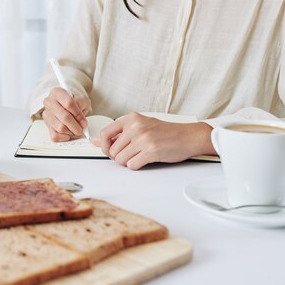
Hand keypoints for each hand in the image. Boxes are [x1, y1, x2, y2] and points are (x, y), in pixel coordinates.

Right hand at [42, 87, 90, 141]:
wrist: (67, 103)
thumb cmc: (75, 100)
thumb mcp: (82, 99)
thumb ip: (82, 106)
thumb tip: (82, 122)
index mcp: (57, 92)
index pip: (68, 103)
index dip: (78, 114)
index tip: (84, 121)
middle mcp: (49, 102)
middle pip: (64, 117)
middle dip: (76, 126)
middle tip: (82, 129)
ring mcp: (46, 114)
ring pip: (60, 128)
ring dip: (71, 132)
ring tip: (76, 130)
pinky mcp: (46, 125)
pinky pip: (55, 136)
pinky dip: (64, 137)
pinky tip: (69, 133)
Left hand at [91, 112, 214, 169]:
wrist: (189, 136)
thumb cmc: (165, 132)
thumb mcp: (141, 125)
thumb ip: (118, 133)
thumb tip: (95, 141)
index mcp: (131, 118)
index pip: (105, 134)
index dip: (103, 146)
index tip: (109, 151)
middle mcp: (136, 127)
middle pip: (112, 150)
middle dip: (118, 157)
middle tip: (131, 154)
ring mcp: (143, 139)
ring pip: (120, 160)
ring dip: (128, 162)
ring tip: (139, 156)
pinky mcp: (151, 151)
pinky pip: (132, 165)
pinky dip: (136, 166)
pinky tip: (145, 160)